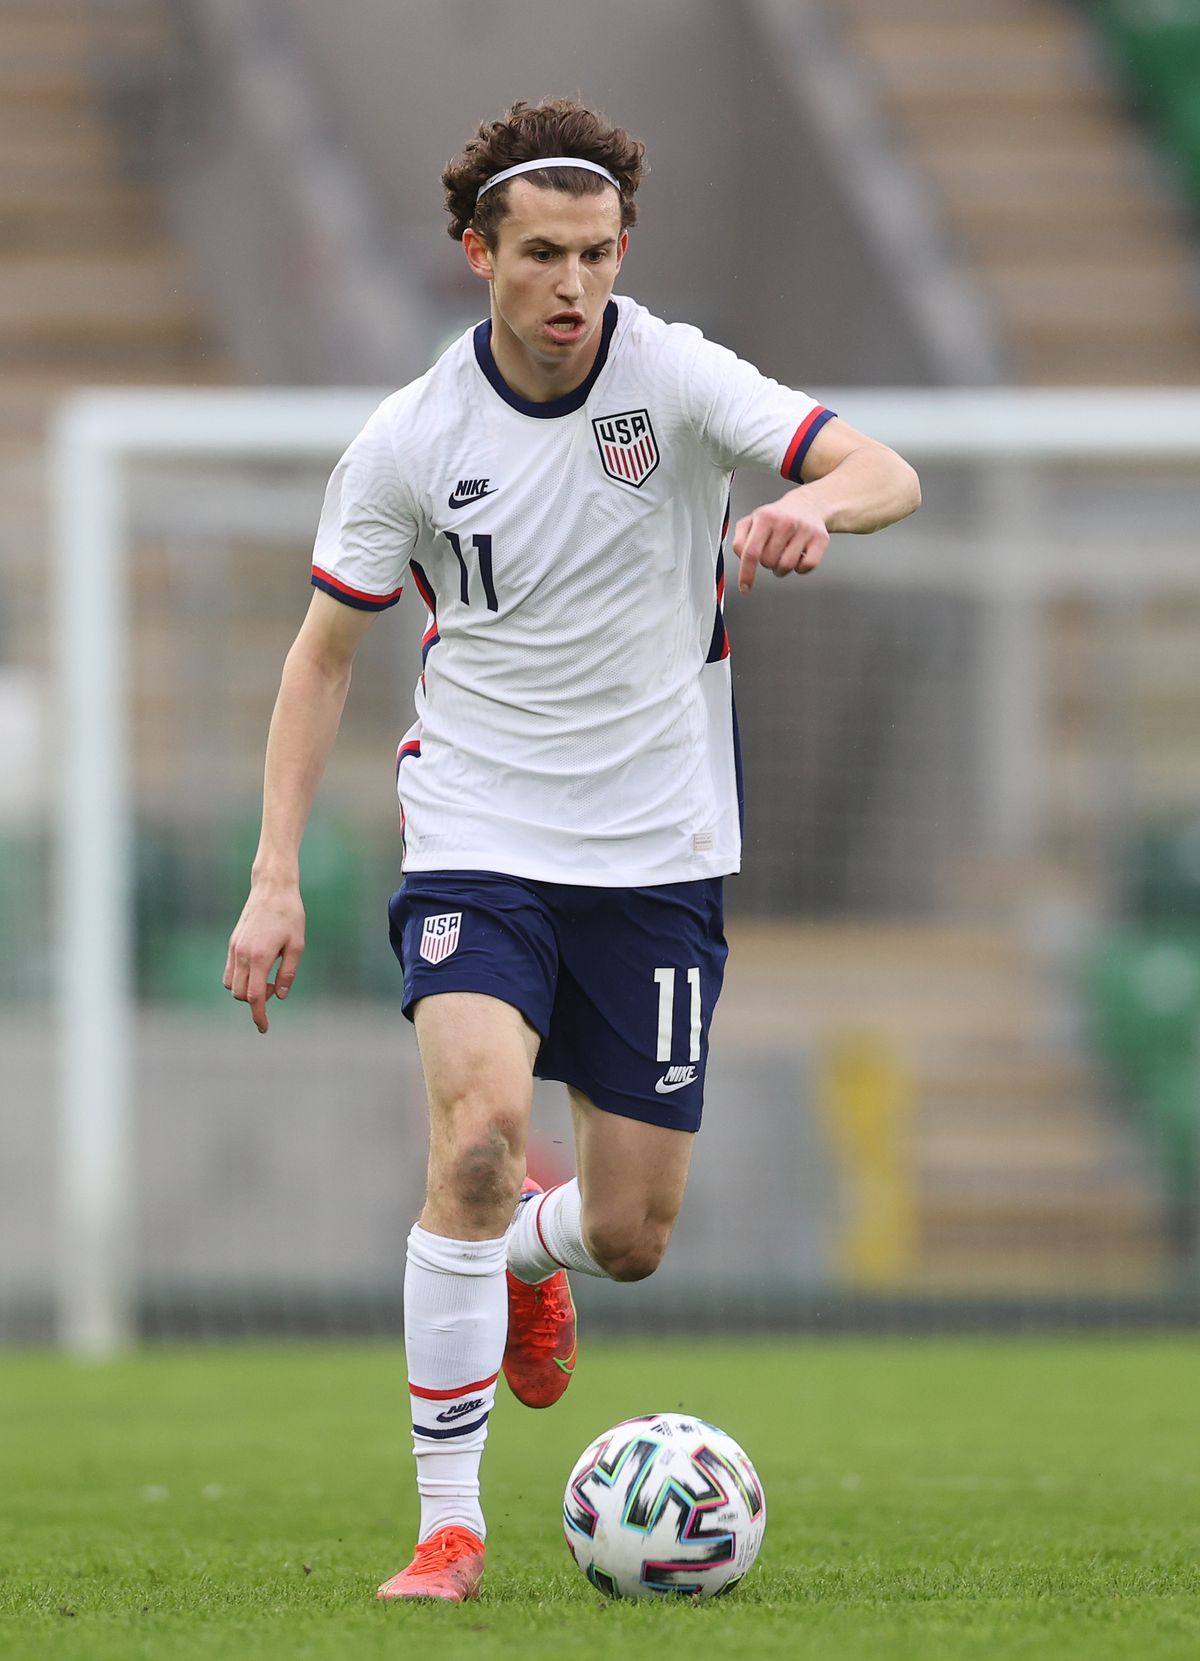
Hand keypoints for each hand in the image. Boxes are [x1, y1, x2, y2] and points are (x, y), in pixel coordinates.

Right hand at [223, 881, 305, 1033]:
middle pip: (240, 995)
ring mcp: (234, 949)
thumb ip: (288, 973)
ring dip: (246, 990)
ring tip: (268, 977)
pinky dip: (241, 979)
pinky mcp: (232, 943)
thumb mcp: (297, 945)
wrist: (272, 888)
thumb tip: (280, 996)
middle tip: (276, 987)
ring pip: (231, 985)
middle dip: (256, 1001)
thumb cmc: (290, 915)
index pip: (255, 997)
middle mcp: (242, 955)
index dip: (259, 1016)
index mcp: (260, 957)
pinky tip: (258, 969)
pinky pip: (230, 971)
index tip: (264, 1028)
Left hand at [732, 488, 829, 591]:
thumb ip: (740, 539)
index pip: (751, 552)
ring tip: (783, 556)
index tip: (744, 587)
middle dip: (767, 563)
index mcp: (765, 517)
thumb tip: (740, 556)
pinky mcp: (820, 539)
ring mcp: (804, 530)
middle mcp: (785, 522)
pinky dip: (800, 568)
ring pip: (787, 566)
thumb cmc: (778, 516)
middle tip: (772, 553)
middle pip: (769, 562)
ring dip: (781, 569)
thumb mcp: (753, 520)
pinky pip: (807, 566)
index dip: (746, 573)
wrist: (808, 504)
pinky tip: (798, 558)